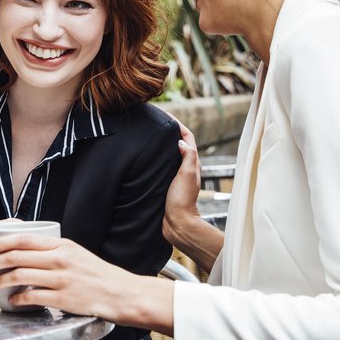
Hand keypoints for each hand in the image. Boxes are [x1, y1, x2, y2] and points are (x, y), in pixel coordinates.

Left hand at [0, 234, 167, 330]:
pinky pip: (32, 297)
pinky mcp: (63, 299)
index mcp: (61, 244)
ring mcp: (61, 279)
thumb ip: (52, 249)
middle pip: (17, 256)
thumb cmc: (96, 274)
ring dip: (0, 280)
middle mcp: (60, 259)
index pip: (24, 237)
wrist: (120, 293)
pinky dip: (17, 299)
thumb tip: (24, 248)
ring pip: (20, 275)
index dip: (1, 240)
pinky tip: (12, 300)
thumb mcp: (74, 252)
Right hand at [162, 113, 201, 246]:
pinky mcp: (166, 184)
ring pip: (170, 154)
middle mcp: (185, 168)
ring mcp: (176, 176)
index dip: (178, 124)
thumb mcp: (187, 174)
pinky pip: (162, 165)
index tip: (165, 115)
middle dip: (169, 131)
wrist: (177, 224)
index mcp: (192, 164)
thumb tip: (180, 140)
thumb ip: (187, 156)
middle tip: (155, 122)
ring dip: (162, 144)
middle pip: (179, 143)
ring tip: (149, 135)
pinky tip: (146, 157)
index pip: (187, 137)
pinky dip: (156, 157)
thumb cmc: (183, 200)